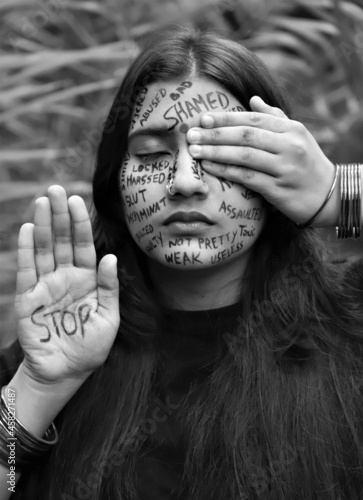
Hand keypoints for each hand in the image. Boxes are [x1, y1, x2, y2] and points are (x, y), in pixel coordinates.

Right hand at [14, 185, 119, 384]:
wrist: (66, 372)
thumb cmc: (91, 345)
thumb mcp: (109, 317)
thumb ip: (109, 287)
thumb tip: (110, 256)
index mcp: (86, 279)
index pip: (82, 245)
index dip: (79, 223)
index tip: (76, 200)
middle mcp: (65, 277)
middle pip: (61, 241)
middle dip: (58, 215)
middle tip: (55, 189)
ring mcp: (45, 286)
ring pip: (43, 250)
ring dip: (42, 226)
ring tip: (42, 201)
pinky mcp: (28, 299)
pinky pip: (26, 271)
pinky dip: (26, 251)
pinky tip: (27, 229)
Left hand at [187, 96, 337, 226]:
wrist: (329, 196)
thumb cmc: (306, 164)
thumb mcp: (297, 137)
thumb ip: (274, 117)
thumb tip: (252, 99)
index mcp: (292, 129)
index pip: (253, 119)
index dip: (226, 118)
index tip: (203, 119)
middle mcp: (289, 145)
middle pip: (245, 135)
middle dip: (215, 134)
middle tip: (191, 134)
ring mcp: (284, 167)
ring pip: (244, 155)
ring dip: (216, 152)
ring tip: (195, 151)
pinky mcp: (279, 189)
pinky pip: (247, 177)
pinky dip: (226, 171)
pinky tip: (210, 168)